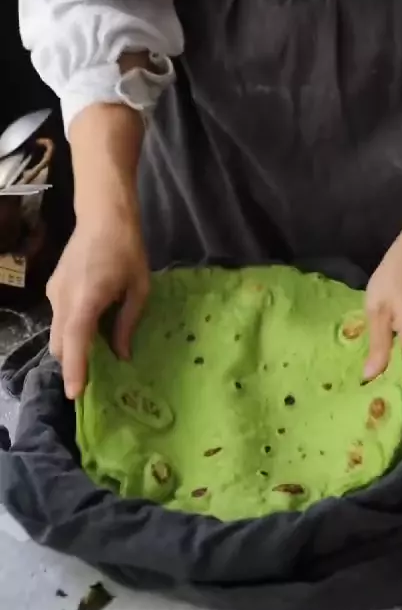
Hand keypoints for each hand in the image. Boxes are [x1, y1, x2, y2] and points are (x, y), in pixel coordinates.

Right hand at [48, 204, 149, 399]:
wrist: (104, 216)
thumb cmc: (127, 251)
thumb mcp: (139, 289)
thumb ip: (127, 324)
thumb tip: (121, 355)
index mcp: (86, 301)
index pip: (74, 343)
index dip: (74, 370)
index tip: (75, 393)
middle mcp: (63, 299)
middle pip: (60, 344)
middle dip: (72, 363)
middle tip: (94, 377)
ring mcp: (54, 292)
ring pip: (57, 332)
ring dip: (71, 346)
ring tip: (95, 352)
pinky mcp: (53, 286)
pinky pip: (58, 317)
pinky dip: (70, 329)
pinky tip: (91, 324)